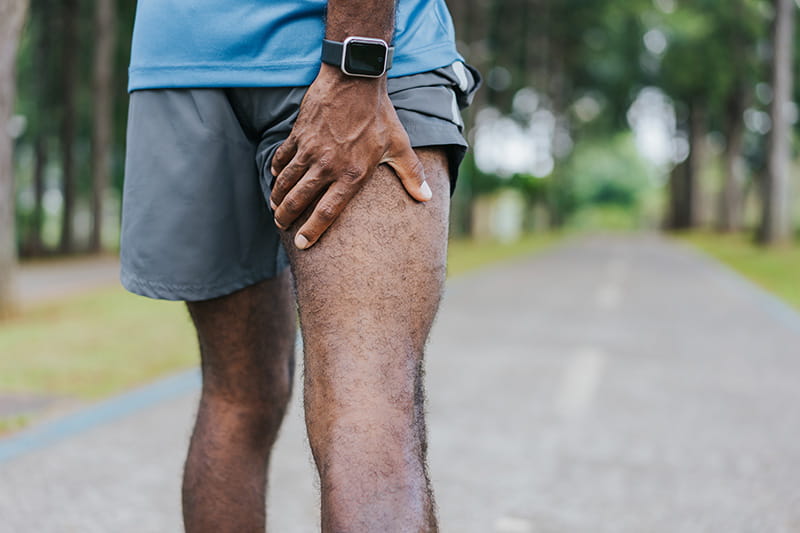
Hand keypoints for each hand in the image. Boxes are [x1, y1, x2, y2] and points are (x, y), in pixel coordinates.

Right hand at [270, 64, 431, 249]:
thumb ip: (412, 175)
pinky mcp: (298, 135)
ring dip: (277, 198)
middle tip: (281, 225)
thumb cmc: (380, 115)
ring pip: (286, 182)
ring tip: (276, 208)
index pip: (327, 212)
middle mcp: (328, 166)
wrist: (356, 80)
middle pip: (299, 201)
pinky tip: (276, 178)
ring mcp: (310, 150)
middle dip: (286, 217)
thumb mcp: (399, 146)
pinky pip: (281, 158)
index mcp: (353, 175)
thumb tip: (426, 198)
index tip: (301, 243)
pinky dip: (276, 170)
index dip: (311, 231)